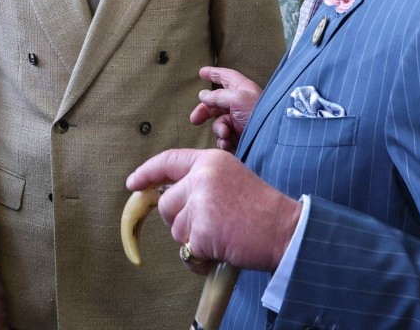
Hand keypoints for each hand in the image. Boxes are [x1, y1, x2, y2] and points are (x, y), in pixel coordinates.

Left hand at [126, 148, 300, 273]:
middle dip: (181, 220)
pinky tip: (221, 251)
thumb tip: (169, 197)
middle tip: (211, 224)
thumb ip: (202, 182)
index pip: (168, 161)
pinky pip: (187, 250)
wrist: (286, 229)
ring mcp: (200, 203)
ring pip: (175, 229)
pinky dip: (200, 258)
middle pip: (167, 203)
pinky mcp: (202, 230)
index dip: (147, 173)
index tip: (133, 183)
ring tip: (221, 235)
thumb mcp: (231, 179)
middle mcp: (202, 177)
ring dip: (192, 239)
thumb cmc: (262, 209)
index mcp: (210, 160)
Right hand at [190, 66, 262, 151]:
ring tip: (225, 134)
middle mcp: (239, 103)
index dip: (214, 74)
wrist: (272, 138)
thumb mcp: (237, 99)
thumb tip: (202, 95)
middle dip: (204, 111)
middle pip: (216, 103)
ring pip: (219, 122)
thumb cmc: (258, 113)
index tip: (201, 72)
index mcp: (241, 90)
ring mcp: (239, 120)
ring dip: (219, 129)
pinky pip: (225, 137)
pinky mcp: (240, 135)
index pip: (225, 77)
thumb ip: (218, 96)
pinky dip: (223, 140)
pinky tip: (227, 143)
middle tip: (195, 120)